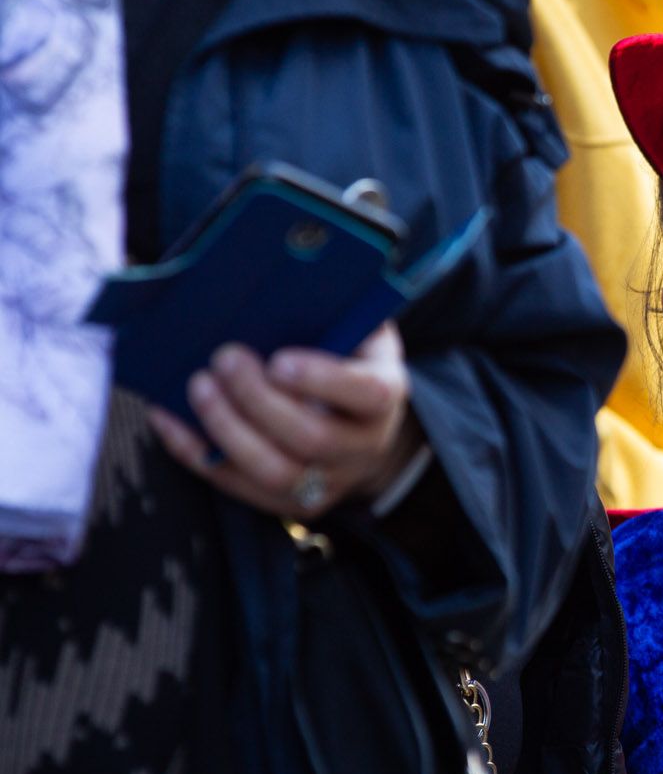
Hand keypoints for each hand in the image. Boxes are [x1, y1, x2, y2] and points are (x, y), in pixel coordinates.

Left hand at [150, 324, 420, 520]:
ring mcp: (326, 482)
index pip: (365, 394)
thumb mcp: (356, 328)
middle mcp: (362, 447)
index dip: (322, 380)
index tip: (279, 359)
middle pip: (311, 438)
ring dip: (227, 429)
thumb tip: (287, 270)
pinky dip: (195, 452)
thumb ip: (336, 307)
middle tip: (224, 359)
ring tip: (198, 386)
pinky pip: (236, 487)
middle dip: (258, 401)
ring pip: (274, 472)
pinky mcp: (288, 503)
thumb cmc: (348, 360)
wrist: (362, 425)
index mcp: (384, 396)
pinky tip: (168, 418)